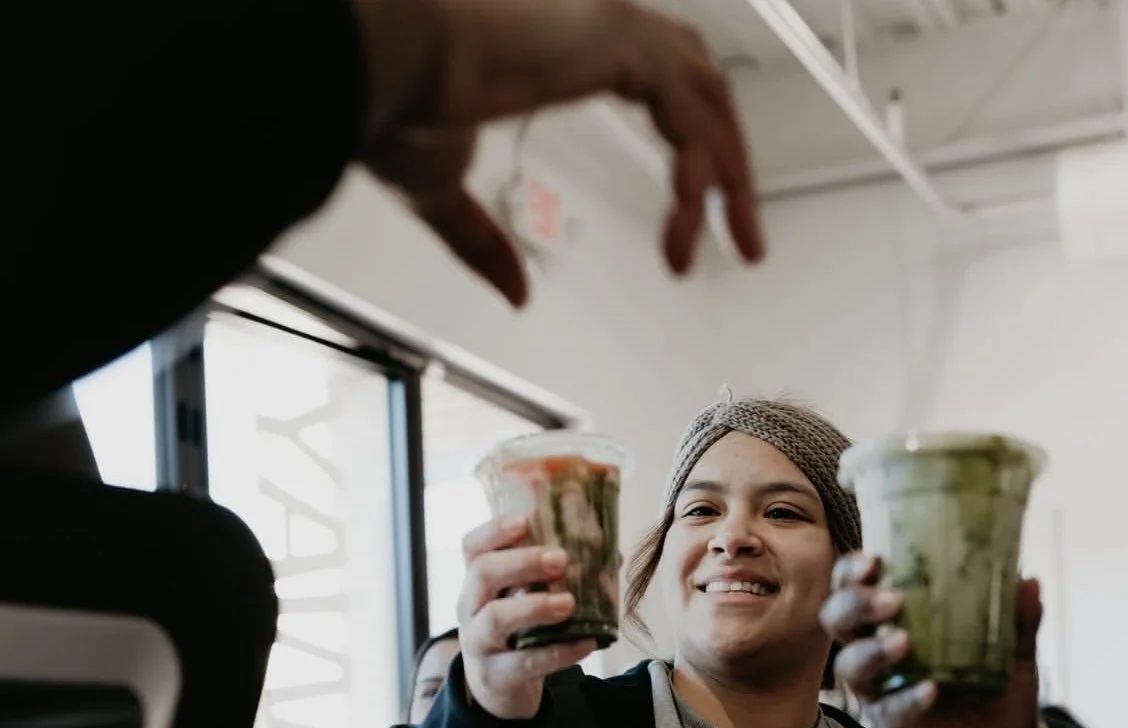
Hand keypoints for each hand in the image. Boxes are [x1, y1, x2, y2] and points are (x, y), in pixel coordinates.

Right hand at [354, 0, 763, 304]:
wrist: (377, 60)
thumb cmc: (392, 106)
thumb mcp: (444, 192)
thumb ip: (484, 241)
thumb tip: (516, 293)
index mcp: (565, 44)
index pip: (663, 86)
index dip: (692, 148)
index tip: (696, 217)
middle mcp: (598, 24)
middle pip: (704, 88)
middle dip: (731, 165)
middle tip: (744, 238)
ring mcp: (611, 23)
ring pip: (710, 101)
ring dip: (731, 178)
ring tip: (741, 245)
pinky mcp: (616, 37)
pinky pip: (690, 113)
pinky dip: (703, 170)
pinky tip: (693, 220)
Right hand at [458, 515, 595, 718]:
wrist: (499, 687)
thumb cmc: (518, 631)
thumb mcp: (525, 600)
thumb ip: (555, 577)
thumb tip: (612, 554)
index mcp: (479, 581)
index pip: (473, 547)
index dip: (494, 531)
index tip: (524, 522)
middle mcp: (471, 607)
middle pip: (483, 574)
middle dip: (521, 563)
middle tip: (560, 560)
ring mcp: (478, 643)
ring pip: (496, 619)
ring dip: (534, 607)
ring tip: (569, 602)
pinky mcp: (495, 676)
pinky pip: (524, 663)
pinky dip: (558, 653)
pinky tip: (586, 643)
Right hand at [820, 554, 1042, 727]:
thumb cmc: (995, 692)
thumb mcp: (1014, 652)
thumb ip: (1019, 619)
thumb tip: (1027, 581)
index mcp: (898, 621)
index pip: (856, 587)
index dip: (853, 572)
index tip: (874, 560)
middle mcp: (879, 653)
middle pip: (837, 620)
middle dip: (854, 604)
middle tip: (891, 600)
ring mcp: (882, 692)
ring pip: (850, 666)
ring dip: (872, 650)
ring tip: (904, 642)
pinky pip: (889, 711)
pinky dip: (907, 699)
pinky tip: (930, 690)